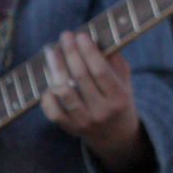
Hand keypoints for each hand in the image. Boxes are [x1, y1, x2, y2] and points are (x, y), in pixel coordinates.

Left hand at [40, 31, 155, 172]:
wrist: (116, 136)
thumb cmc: (119, 99)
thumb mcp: (124, 80)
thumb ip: (113, 60)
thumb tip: (94, 37)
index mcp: (118, 97)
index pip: (100, 71)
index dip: (88, 51)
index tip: (80, 35)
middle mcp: (101, 111)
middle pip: (80, 78)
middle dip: (70, 53)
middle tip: (64, 36)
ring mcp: (84, 122)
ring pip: (64, 93)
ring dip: (55, 69)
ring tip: (52, 52)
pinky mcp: (69, 128)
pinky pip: (52, 111)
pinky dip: (48, 95)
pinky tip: (49, 81)